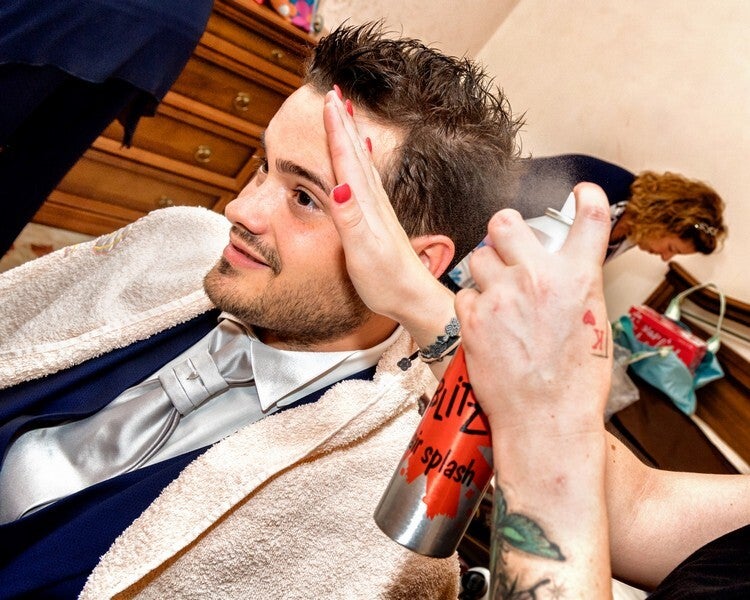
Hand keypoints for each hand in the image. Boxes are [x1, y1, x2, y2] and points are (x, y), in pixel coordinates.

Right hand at [321, 89, 456, 364]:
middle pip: (355, 154)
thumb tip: (340, 186)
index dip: (337, 130)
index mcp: (365, 206)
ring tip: (345, 113)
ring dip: (351, 136)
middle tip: (333, 92)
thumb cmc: (386, 281)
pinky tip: (364, 156)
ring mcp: (377, 210)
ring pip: (361, 163)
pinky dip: (361, 162)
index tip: (329, 99)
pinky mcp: (378, 220)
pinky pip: (367, 180)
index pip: (347, 160)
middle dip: (342, 123)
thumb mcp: (363, 253)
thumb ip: (351, 219)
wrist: (412, 298)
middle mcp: (373, 202)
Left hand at [456, 183, 612, 434]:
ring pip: (478, 257)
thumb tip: (564, 276)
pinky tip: (485, 325)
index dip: (587, 198)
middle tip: (506, 243)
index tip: (581, 194)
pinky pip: (464, 293)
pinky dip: (472, 305)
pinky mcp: (472, 317)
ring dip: (486, 271)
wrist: (545, 419)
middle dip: (503, 229)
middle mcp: (539, 278)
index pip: (591, 218)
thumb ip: (575, 290)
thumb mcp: (592, 327)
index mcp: (578, 278)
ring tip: (497, 297)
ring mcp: (502, 295)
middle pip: (505, 222)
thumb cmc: (574, 384)